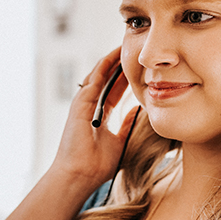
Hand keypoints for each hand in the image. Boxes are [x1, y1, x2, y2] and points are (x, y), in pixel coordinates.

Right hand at [49, 47, 140, 191]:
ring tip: (124, 45)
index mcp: (100, 115)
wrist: (81, 174)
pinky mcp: (80, 103)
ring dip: (111, 60)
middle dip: (119, 63)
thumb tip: (140, 111)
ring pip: (99, 75)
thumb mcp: (121, 140)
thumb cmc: (98, 164)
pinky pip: (93, 80)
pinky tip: (113, 56)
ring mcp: (83, 103)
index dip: (127, 77)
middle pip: (107, 78)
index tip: (140, 65)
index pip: (115, 90)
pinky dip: (102, 67)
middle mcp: (90, 106)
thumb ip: (128, 124)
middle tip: (134, 49)